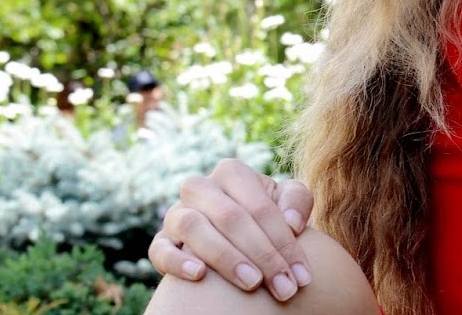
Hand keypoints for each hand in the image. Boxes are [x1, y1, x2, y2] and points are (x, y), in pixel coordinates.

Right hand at [148, 158, 314, 301]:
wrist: (237, 233)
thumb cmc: (266, 215)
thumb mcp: (287, 201)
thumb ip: (297, 201)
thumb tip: (292, 222)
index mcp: (232, 172)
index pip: (259, 205)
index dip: (283, 241)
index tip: (301, 276)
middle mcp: (200, 187)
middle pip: (230, 217)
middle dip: (262, 255)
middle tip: (283, 288)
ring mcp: (176, 213)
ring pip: (194, 227)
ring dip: (225, 257)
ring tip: (253, 283)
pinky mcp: (161, 241)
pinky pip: (160, 249)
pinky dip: (177, 261)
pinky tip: (200, 276)